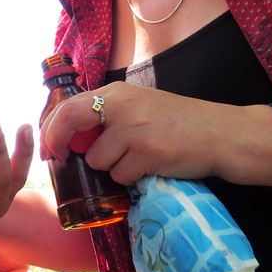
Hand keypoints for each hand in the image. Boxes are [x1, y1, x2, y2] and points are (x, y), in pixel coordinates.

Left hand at [39, 82, 226, 184]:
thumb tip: (69, 139)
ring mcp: (134, 129)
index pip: (67, 106)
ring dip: (110, 167)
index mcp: (116, 93)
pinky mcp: (147, 153)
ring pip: (96, 160)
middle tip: (62, 159)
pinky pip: (119, 175)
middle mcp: (122, 106)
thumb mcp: (139, 106)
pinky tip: (150, 167)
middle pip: (69, 124)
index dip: (50, 130)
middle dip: (59, 145)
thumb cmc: (179, 123)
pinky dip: (130, 178)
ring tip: (136, 159)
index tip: (49, 148)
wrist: (223, 134)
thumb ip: (107, 115)